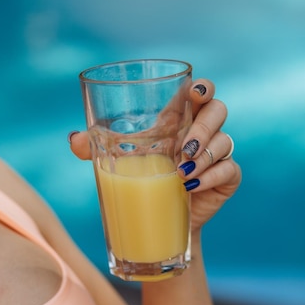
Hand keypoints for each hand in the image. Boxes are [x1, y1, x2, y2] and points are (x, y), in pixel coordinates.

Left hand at [69, 79, 240, 232]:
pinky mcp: (227, 177)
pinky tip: (192, 185)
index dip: (203, 87)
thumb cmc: (141, 178)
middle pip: (218, 111)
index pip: (200, 92)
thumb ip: (96, 145)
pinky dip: (212, 176)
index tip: (196, 92)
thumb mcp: (119, 160)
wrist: (158, 217)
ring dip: (204, 156)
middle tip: (184, 147)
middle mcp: (203, 131)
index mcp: (180, 117)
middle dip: (204, 126)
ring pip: (225, 141)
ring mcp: (218, 154)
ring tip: (182, 173)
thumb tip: (73, 139)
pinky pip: (230, 169)